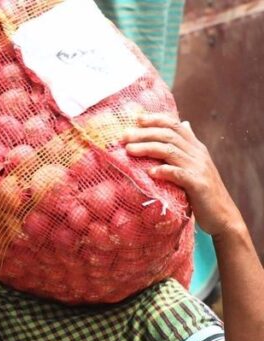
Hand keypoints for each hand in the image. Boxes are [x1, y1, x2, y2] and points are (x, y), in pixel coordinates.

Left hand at [123, 114, 244, 237]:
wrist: (222, 214)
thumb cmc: (201, 191)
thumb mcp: (195, 165)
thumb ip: (186, 147)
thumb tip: (184, 123)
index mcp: (196, 147)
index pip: (176, 125)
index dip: (157, 119)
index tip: (137, 119)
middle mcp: (198, 154)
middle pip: (169, 136)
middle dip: (145, 133)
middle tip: (124, 135)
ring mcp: (199, 168)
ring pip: (171, 151)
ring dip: (148, 148)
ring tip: (129, 150)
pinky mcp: (198, 184)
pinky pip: (179, 174)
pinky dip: (164, 171)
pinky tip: (150, 172)